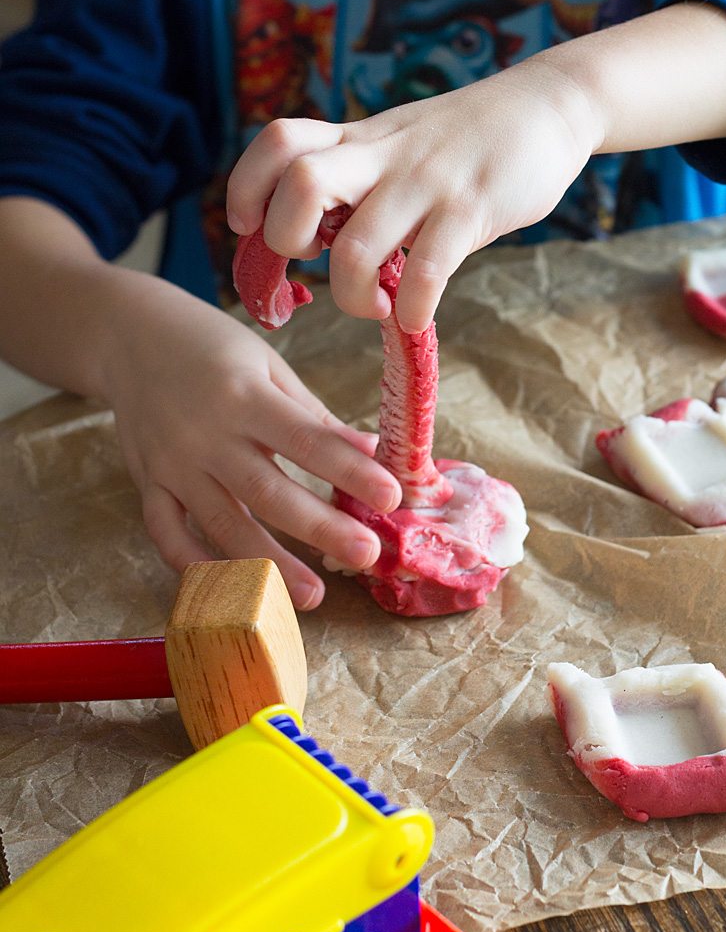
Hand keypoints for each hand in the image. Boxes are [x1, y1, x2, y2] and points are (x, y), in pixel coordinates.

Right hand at [101, 272, 401, 608]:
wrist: (128, 336)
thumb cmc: (211, 347)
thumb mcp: (267, 365)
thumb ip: (312, 415)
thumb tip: (369, 452)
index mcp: (244, 396)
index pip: (305, 440)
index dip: (350, 470)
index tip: (391, 497)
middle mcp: (206, 435)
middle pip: (268, 491)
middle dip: (320, 528)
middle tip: (366, 556)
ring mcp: (172, 464)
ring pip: (222, 523)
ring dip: (269, 564)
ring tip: (312, 595)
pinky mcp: (146, 483)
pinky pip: (167, 533)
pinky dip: (194, 565)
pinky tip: (231, 591)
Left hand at [226, 57, 600, 332]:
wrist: (548, 106)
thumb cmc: (464, 140)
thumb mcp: (398, 143)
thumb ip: (358, 182)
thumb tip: (317, 246)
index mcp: (360, 140)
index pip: (279, 141)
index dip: (246, 186)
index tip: (248, 225)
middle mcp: (384, 156)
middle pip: (300, 183)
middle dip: (285, 239)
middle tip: (310, 267)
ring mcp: (427, 182)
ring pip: (356, 243)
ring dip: (351, 295)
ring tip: (373, 307)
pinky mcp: (472, 208)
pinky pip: (428, 268)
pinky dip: (410, 307)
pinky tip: (413, 318)